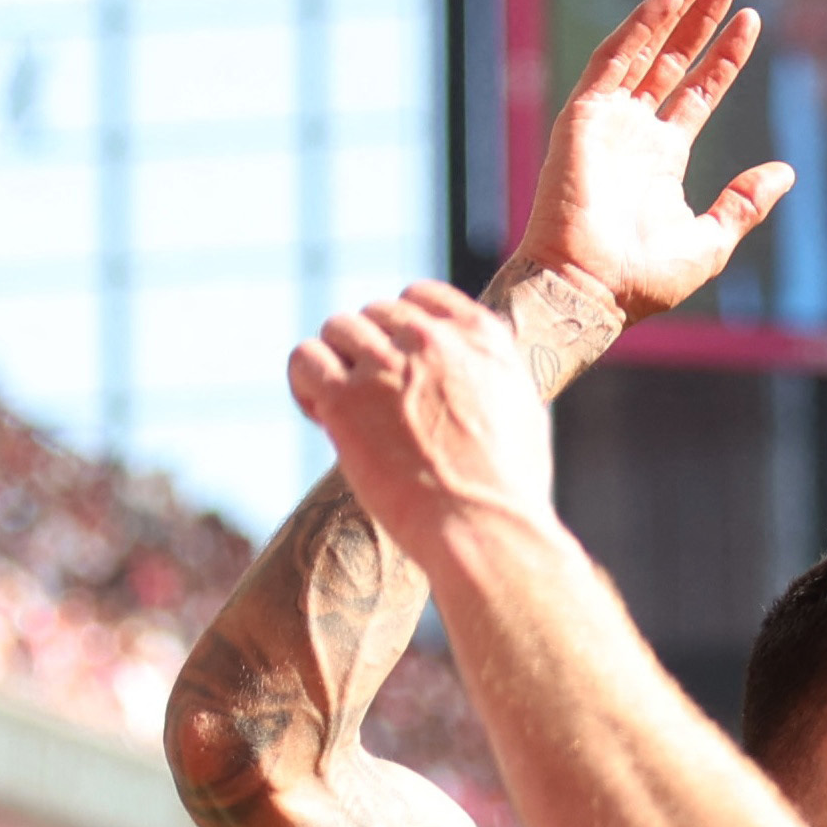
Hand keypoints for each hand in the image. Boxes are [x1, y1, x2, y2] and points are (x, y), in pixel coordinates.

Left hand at [287, 283, 556, 566]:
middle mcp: (432, 340)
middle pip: (376, 313)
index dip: (402, 325)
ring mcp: (387, 366)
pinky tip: (321, 414)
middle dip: (371, 349)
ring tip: (345, 407)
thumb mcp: (521, 412)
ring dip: (337, 361)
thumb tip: (465, 370)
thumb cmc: (509, 490)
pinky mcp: (346, 398)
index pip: (422, 296)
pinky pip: (305, 358)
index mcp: (483, 337)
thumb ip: (488, 375)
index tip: (400, 357)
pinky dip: (305, 380)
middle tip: (373, 397)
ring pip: (338, 328)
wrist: (487, 529)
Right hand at [509, 0, 792, 324]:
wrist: (592, 291)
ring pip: (647, 46)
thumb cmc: (644, 279)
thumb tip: (786, 171)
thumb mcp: (712, 239)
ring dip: (677, 6)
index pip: (700, 90)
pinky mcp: (585, 115)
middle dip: (703, 15)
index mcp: (662, 157)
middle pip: (675, 56)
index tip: (752, 19)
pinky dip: (642, 26)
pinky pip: (616, 58)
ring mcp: (609, 119)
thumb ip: (746, 202)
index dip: (725, 55)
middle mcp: (635, 130)